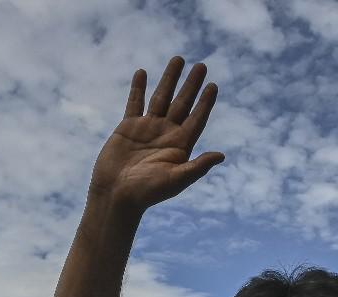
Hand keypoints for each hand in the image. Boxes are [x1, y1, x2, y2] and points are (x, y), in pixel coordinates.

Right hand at [89, 56, 222, 215]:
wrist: (116, 196)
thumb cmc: (146, 193)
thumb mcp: (175, 180)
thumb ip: (197, 167)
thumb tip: (221, 156)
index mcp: (180, 145)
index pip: (197, 118)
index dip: (206, 103)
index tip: (213, 86)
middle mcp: (166, 134)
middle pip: (182, 103)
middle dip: (191, 85)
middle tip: (202, 66)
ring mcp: (147, 128)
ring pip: (161, 98)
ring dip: (169, 79)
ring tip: (178, 59)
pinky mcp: (128, 127)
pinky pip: (135, 103)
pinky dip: (138, 88)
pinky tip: (142, 72)